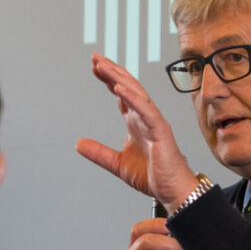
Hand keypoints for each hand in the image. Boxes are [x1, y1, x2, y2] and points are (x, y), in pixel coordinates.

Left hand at [76, 53, 199, 209]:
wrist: (172, 191)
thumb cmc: (152, 175)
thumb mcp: (117, 164)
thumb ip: (99, 153)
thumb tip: (78, 144)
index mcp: (136, 121)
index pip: (121, 93)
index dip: (108, 79)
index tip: (94, 67)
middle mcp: (145, 117)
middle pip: (128, 87)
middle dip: (111, 71)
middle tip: (95, 57)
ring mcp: (154, 121)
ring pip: (136, 93)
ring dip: (119, 78)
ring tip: (103, 66)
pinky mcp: (161, 131)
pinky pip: (146, 110)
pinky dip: (133, 98)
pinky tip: (119, 88)